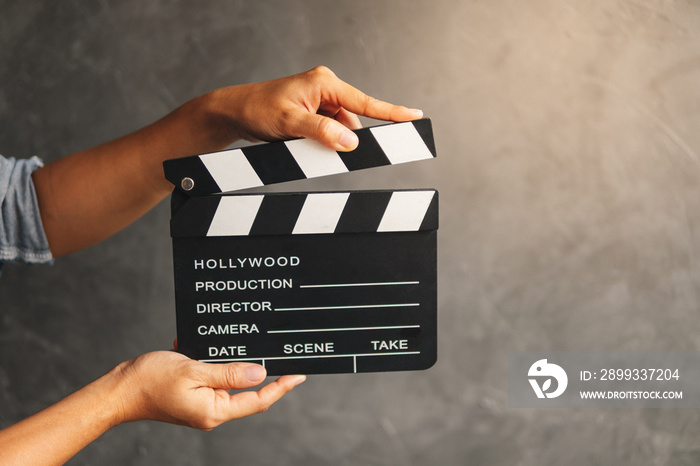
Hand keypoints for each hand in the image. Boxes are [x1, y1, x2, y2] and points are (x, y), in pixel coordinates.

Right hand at [111, 351, 304, 429]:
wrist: (119, 389)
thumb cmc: (150, 380)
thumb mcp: (194, 370)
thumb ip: (229, 372)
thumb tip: (261, 372)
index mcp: (214, 410)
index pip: (258, 400)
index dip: (281, 386)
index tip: (298, 373)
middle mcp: (211, 411)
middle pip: (248, 393)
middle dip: (263, 373)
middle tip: (280, 354)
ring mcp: (202, 405)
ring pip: (231, 384)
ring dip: (238, 365)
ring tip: (247, 346)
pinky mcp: (194, 396)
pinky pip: (215, 379)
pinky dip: (217, 363)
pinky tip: (212, 347)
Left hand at [208, 65, 423, 150]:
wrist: (234, 112)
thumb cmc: (257, 110)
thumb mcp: (290, 123)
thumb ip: (322, 132)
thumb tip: (351, 143)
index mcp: (325, 83)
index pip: (365, 102)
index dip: (392, 112)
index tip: (415, 116)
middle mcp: (326, 88)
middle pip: (353, 119)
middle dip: (346, 138)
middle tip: (320, 146)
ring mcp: (319, 101)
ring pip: (341, 128)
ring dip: (331, 142)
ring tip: (301, 143)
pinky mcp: (313, 112)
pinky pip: (329, 130)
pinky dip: (324, 142)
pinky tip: (304, 144)